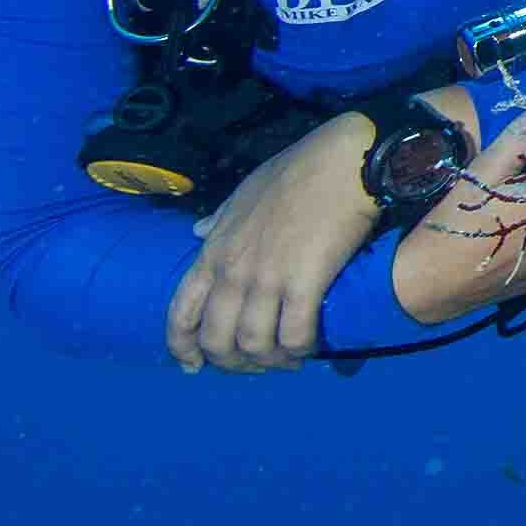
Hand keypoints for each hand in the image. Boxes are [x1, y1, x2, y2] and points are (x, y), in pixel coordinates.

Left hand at [162, 82, 472, 374]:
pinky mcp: (304, 282)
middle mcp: (233, 271)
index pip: (181, 312)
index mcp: (214, 250)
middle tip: (256, 364)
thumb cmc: (298, 169)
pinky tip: (309, 348)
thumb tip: (197, 231)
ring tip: (288, 359)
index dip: (182, 346)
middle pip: (217, 339)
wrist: (344, 160)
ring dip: (270, 361)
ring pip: (254, 344)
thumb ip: (219, 218)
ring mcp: (267, 278)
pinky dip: (299, 350)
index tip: (193, 365)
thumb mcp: (245, 191)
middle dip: (233, 363)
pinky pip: (294, 335)